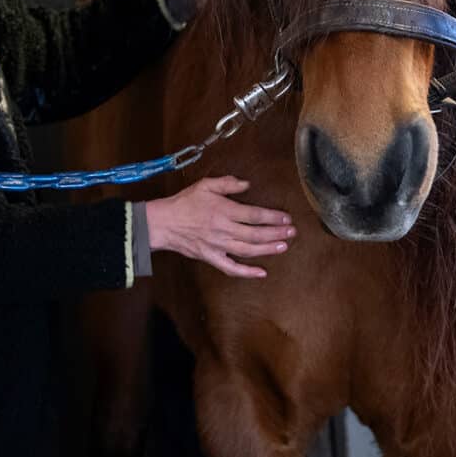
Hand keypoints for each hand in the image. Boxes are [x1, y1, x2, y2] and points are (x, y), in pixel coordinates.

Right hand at [146, 175, 294, 277]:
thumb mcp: (205, 185)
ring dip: (267, 249)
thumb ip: (228, 183)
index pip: (254, 215)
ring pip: (248, 250)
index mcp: (223, 210)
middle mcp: (223, 229)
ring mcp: (217, 246)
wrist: (163, 223)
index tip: (286, 217)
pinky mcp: (211, 257)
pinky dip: (247, 272)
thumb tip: (247, 184)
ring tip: (283, 246)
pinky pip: (231, 268)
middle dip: (276, 233)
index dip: (273, 217)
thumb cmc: (184, 202)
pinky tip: (261, 273)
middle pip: (255, 233)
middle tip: (292, 232)